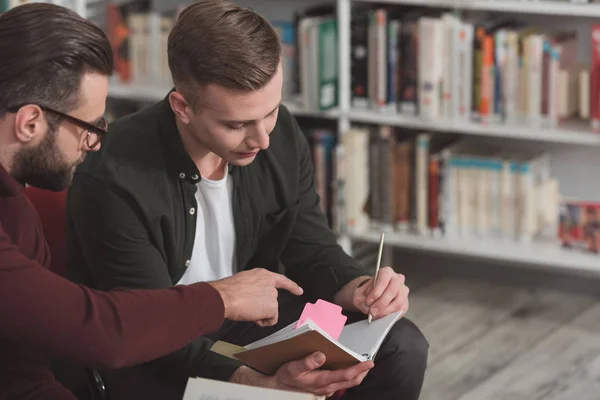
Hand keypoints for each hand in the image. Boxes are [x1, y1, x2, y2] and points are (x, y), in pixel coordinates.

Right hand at [208, 268, 302, 325]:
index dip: (291, 286)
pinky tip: (254, 317)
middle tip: (247, 306)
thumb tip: (252, 295)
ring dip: (260, 313)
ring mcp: (272, 295)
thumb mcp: (243, 281)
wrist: (225, 297)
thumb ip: (253, 286)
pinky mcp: (272, 307)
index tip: (299, 291)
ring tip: (247, 310)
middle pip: (272, 299)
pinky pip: (272, 319)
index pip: (281, 280)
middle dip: (262, 306)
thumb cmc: (228, 291)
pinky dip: (264, 322)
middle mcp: (270, 283)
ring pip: (270, 310)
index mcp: (262, 274)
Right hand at [232, 352, 373, 396]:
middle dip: (362, 372)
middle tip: (370, 362)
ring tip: (363, 365)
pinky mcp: (324, 387)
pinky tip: (348, 369)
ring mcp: (326, 388)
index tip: (369, 362)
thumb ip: (307, 362)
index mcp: (321, 380)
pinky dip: (348, 377)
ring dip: (356, 375)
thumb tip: (321, 355)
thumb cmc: (286, 377)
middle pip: (350, 381)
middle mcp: (326, 387)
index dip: (358, 368)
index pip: (345, 375)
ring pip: (347, 383)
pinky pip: (340, 383)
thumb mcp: (293, 367)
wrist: (278, 388)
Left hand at [352, 267, 408, 319]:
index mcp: (386, 272)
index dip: (376, 291)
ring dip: (386, 310)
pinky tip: (382, 316)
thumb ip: (361, 299)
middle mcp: (398, 279)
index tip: (368, 301)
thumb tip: (366, 307)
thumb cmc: (368, 292)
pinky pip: (400, 310)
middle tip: (372, 311)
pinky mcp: (405, 302)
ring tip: (376, 315)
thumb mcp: (360, 293)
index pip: (383, 280)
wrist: (374, 296)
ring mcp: (403, 291)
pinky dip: (390, 315)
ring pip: (398, 302)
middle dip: (381, 303)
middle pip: (392, 291)